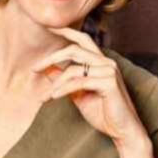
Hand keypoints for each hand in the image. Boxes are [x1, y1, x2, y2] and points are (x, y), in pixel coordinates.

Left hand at [31, 27, 149, 146]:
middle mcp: (106, 62)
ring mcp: (109, 70)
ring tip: (45, 96)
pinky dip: (63, 89)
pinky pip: (79, 82)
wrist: (122, 131)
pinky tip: (53, 96)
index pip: (82, 39)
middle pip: (74, 49)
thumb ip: (65, 79)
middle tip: (34, 68)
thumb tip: (47, 68)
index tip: (48, 26)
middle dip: (52, 58)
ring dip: (55, 82)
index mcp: (101, 61)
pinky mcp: (109, 82)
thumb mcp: (78, 93)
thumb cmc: (102, 111)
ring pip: (73, 68)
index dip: (66, 30)